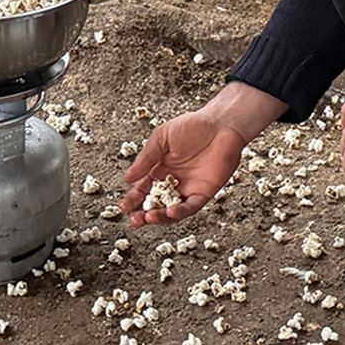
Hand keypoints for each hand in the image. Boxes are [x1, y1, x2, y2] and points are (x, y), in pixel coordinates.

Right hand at [119, 112, 248, 225]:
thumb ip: (146, 158)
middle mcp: (172, 183)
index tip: (123, 206)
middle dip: (143, 214)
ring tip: (148, 217)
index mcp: (159, 170)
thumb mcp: (162, 138)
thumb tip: (127, 178)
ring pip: (171, 210)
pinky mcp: (204, 193)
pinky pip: (190, 207)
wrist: (221, 124)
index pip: (143, 189)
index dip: (133, 199)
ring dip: (159, 217)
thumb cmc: (193, 126)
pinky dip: (180, 211)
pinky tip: (170, 212)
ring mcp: (188, 189)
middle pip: (155, 204)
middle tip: (134, 219)